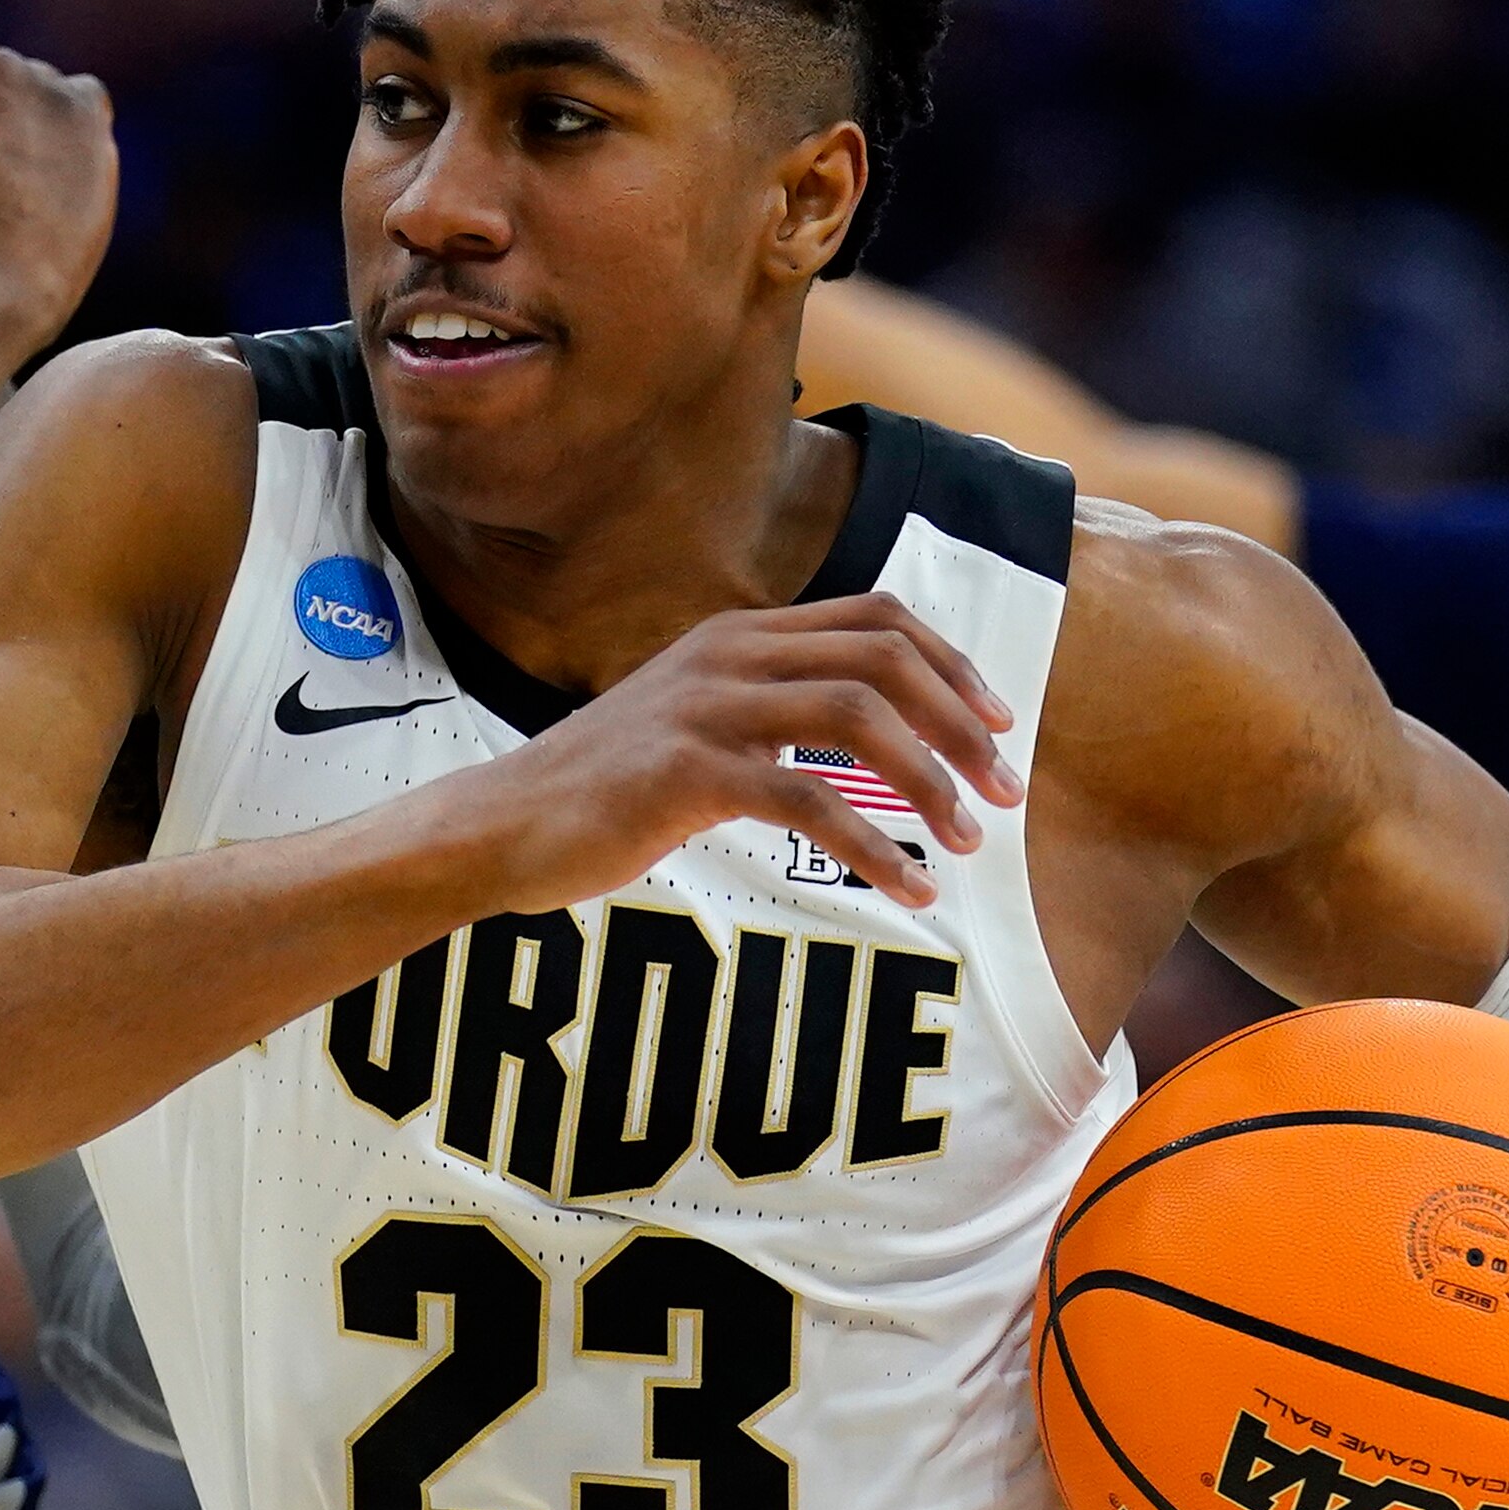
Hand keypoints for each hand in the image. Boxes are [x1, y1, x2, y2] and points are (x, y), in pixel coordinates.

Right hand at [432, 593, 1023, 915]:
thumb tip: (867, 730)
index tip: (999, 724)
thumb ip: (768, 708)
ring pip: (858, 720)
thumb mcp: (694, 722)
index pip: (876, 618)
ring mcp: (705, 708)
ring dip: (931, 783)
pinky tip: (905, 891)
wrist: (503, 825)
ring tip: (966, 845)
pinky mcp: (686, 773)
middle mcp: (728, 655)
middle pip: (884, 662)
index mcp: (737, 636)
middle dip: (962, 727)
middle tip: (1005, 793)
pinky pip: (808, 802)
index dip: (952, 665)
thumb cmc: (605, 789)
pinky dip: (873, 848)